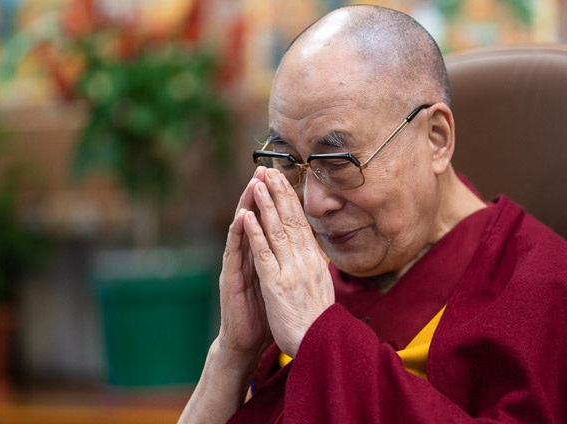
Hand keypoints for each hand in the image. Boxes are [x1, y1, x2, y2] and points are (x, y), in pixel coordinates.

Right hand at [216, 167, 271, 364]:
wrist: (246, 341)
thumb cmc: (264, 312)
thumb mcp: (280, 282)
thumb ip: (284, 263)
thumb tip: (302, 248)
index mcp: (263, 255)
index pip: (270, 223)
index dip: (276, 201)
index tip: (283, 178)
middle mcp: (248, 256)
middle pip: (255, 219)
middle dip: (260, 194)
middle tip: (265, 169)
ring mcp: (238, 265)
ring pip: (243, 230)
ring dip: (247, 205)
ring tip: (253, 184)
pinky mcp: (231, 278)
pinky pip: (236, 253)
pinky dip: (239, 234)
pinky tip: (242, 217)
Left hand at [243, 168, 334, 356]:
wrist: (319, 343)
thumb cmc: (316, 320)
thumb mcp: (319, 287)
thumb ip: (313, 267)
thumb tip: (313, 253)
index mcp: (314, 261)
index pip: (301, 223)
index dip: (291, 200)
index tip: (283, 181)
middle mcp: (305, 260)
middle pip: (291, 219)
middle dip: (279, 193)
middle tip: (269, 170)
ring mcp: (291, 270)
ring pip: (277, 230)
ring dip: (266, 205)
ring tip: (257, 183)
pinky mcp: (277, 283)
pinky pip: (264, 253)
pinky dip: (255, 232)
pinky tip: (247, 216)